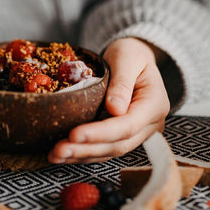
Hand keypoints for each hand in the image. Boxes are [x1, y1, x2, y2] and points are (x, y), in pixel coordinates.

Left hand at [48, 37, 169, 163]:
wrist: (133, 58)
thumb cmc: (131, 54)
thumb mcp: (127, 58)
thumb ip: (123, 82)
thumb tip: (115, 109)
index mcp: (154, 105)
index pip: (127, 126)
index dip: (100, 133)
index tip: (74, 134)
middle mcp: (149, 125)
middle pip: (117, 144)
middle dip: (86, 149)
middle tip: (58, 150)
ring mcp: (137, 133)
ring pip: (109, 151)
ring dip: (81, 155)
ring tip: (55, 155)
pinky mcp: (123, 136)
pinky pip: (104, 149)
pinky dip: (83, 153)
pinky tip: (64, 155)